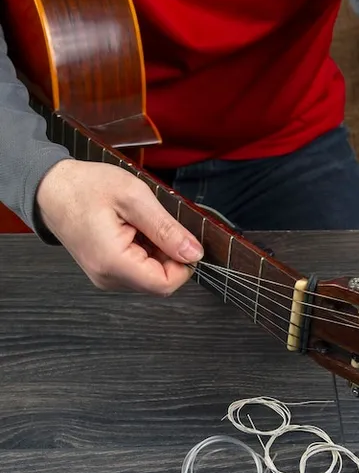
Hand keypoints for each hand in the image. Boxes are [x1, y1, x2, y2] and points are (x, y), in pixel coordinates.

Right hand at [36, 159, 203, 294]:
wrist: (51, 187)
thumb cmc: (85, 187)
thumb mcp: (134, 197)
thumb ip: (167, 229)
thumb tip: (194, 253)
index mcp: (114, 262)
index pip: (165, 284)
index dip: (183, 264)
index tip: (181, 239)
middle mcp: (108, 277)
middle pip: (160, 282)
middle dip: (169, 255)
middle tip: (155, 224)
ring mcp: (106, 277)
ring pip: (151, 276)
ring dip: (157, 252)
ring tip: (139, 225)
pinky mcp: (106, 272)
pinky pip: (138, 270)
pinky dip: (146, 251)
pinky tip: (133, 230)